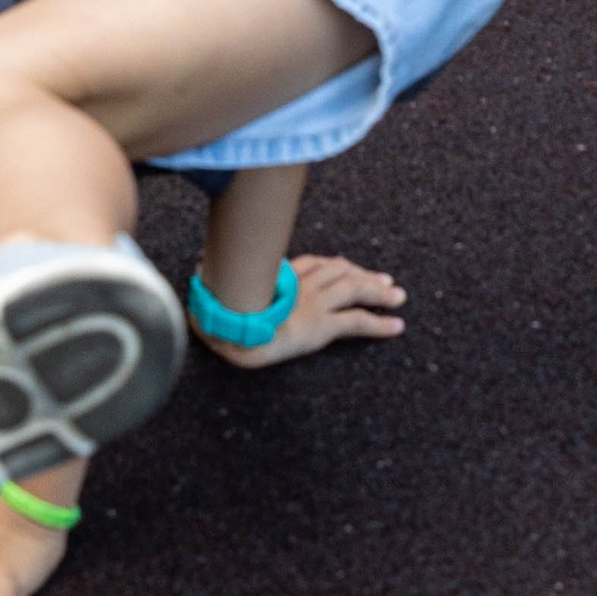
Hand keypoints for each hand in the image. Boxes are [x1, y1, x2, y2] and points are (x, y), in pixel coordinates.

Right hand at [199, 250, 406, 371]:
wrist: (228, 332)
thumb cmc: (218, 314)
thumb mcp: (218, 294)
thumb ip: (217, 283)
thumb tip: (198, 267)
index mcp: (281, 277)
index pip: (316, 264)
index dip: (337, 265)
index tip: (349, 267)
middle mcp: (301, 285)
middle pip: (341, 271)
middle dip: (365, 275)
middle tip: (386, 282)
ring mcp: (314, 303)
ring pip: (354, 289)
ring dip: (379, 293)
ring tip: (398, 297)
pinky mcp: (321, 325)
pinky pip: (356, 321)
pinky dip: (380, 323)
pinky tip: (396, 327)